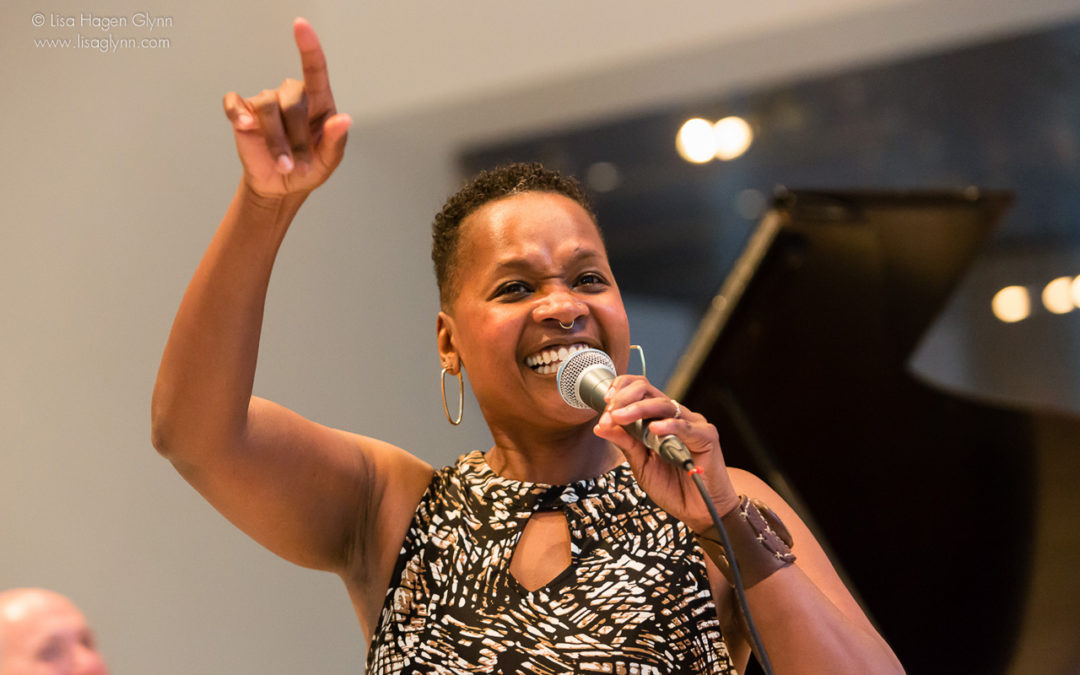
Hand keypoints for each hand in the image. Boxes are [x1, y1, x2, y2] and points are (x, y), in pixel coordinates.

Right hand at [222, 18, 350, 197]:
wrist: (282, 186)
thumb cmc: (310, 167)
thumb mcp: (329, 159)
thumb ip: (336, 139)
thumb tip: (344, 119)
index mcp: (318, 102)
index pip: (315, 70)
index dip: (309, 47)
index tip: (301, 25)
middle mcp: (291, 96)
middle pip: (292, 102)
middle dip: (296, 139)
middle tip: (300, 166)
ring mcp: (266, 102)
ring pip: (268, 108)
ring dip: (277, 141)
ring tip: (284, 164)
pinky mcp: (243, 113)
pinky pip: (234, 104)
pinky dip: (237, 114)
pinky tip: (244, 126)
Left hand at [593, 375, 738, 531]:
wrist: (696, 510)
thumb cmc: (671, 486)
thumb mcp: (639, 463)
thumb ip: (624, 443)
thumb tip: (600, 427)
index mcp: (657, 419)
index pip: (638, 391)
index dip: (620, 392)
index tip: (604, 404)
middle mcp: (674, 416)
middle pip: (648, 391)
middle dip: (624, 398)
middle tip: (609, 413)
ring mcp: (691, 424)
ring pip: (664, 404)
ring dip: (638, 409)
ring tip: (620, 417)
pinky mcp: (707, 436)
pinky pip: (686, 427)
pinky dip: (669, 426)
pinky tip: (654, 429)